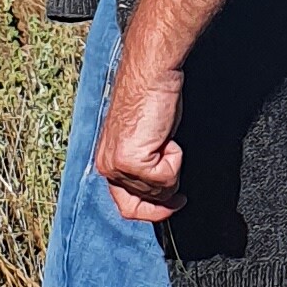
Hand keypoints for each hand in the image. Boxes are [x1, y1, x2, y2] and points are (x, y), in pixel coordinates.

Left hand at [94, 58, 186, 221]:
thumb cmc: (151, 99)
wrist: (150, 76)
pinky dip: (175, 160)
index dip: (150, 211)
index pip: (124, 205)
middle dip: (164, 197)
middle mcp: (107, 167)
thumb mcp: (144, 140)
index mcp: (107, 161)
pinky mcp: (131, 161)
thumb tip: (162, 190)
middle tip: (179, 196)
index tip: (170, 205)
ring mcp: (117, 166)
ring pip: (157, 191)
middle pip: (141, 204)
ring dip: (172, 170)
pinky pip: (166, 178)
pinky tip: (167, 138)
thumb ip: (144, 165)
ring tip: (168, 142)